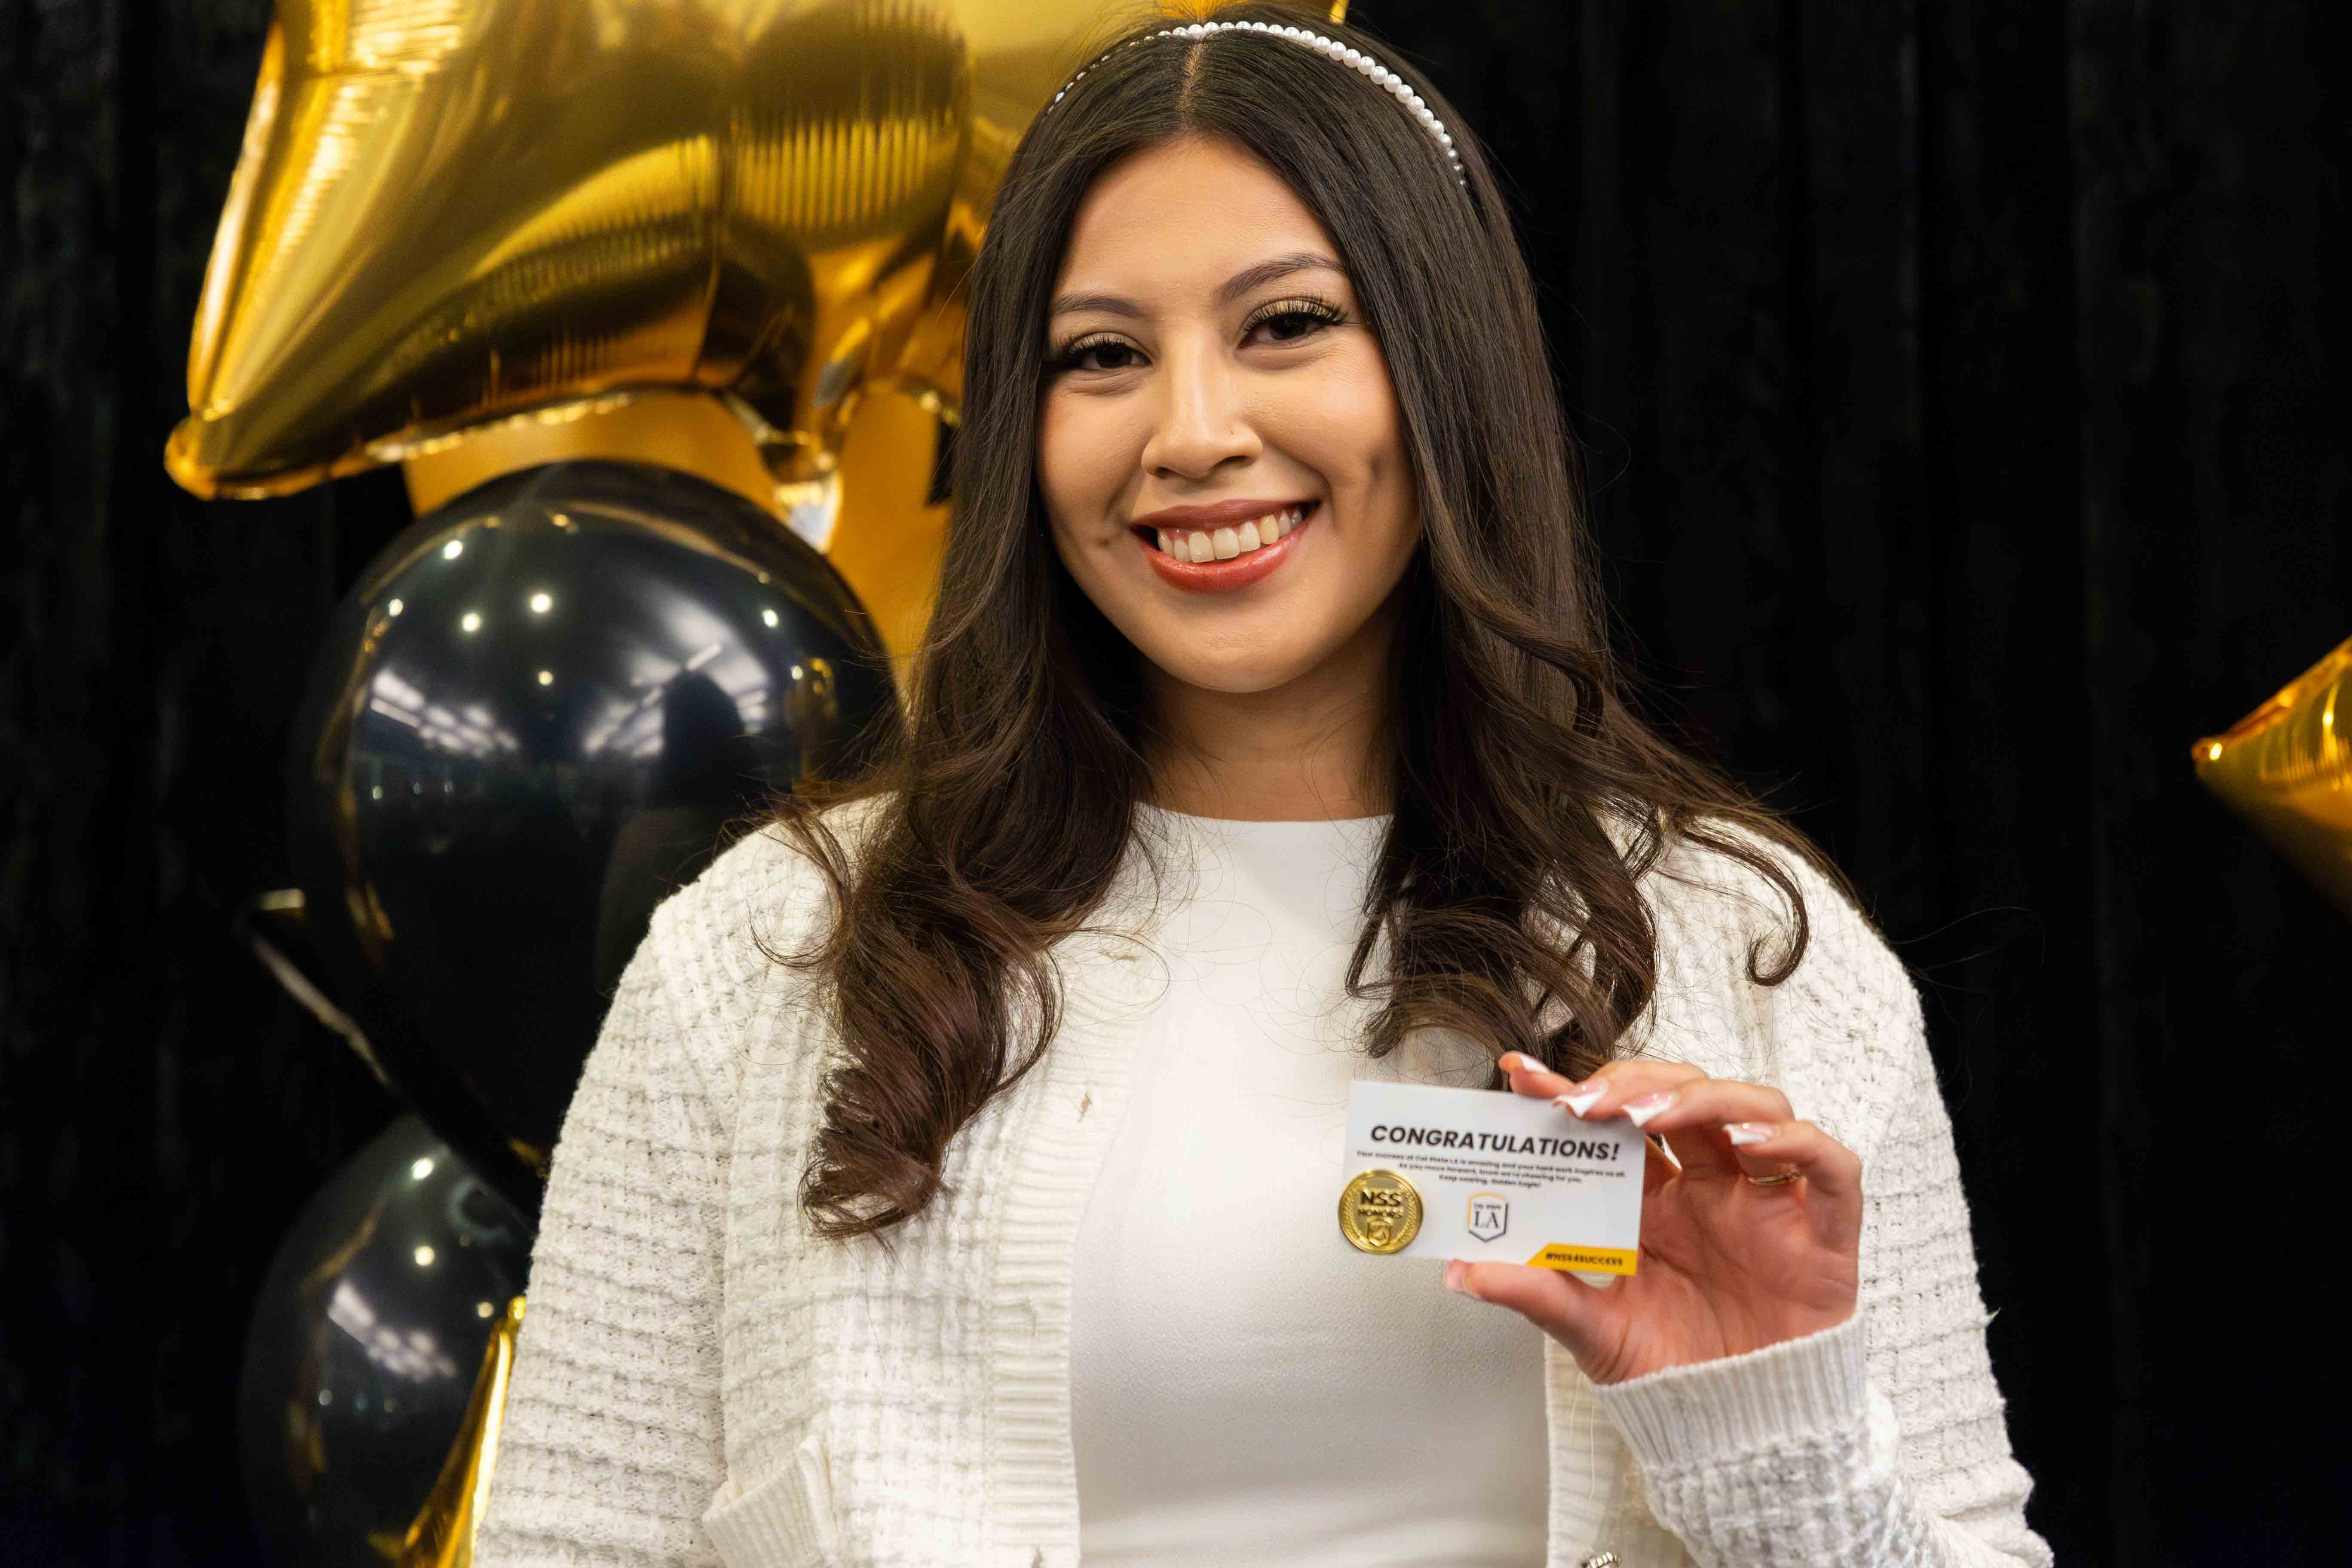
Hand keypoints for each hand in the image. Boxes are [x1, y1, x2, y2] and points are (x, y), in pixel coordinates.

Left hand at [1443, 1054, 1860, 1385]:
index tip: (1519, 1072)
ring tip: (1652, 1117)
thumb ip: (1535, 1293)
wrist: (1739, 1432)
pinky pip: (1829, 1167)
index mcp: (1655, 1200)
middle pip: (1683, 1095)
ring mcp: (1768, 1203)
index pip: (1616, 1122)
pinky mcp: (1823, 1232)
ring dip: (1704, 1097)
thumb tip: (1460, 1271)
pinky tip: (1749, 1145)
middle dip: (1634, 1085)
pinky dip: (1796, 1142)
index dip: (1573, 1088)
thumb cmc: (1673, 1374)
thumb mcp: (1592, 1330)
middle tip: (1587, 1104)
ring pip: (1754, 1107)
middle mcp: (1710, 1187)